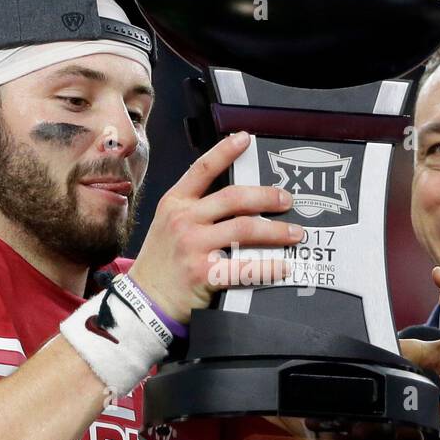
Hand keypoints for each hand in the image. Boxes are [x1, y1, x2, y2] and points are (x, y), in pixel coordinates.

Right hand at [128, 131, 300, 323]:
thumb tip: (239, 200)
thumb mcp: (169, 225)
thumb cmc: (162, 262)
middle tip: (288, 200)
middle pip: (233, 198)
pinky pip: (244, 267)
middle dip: (267, 197)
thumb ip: (196, 209)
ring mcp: (193, 246)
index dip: (225, 151)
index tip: (246, 139)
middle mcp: (183, 220)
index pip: (202, 169)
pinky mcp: (203, 273)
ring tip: (295, 234)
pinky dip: (268, 266)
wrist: (144, 301)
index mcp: (175, 203)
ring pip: (244, 229)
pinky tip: (283, 266)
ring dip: (276, 231)